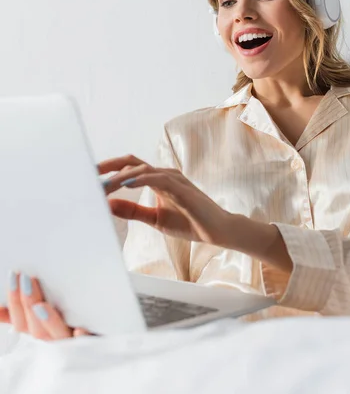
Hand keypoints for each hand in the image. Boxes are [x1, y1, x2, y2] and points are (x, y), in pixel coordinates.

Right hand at [0, 273, 89, 339]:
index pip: (21, 322)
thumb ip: (26, 311)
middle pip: (37, 330)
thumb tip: (0, 307)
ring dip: (48, 321)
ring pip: (57, 337)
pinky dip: (82, 339)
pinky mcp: (95, 344)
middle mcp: (54, 340)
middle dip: (28, 305)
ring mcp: (74, 344)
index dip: (15, 301)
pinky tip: (79, 330)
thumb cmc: (70, 321)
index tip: (13, 275)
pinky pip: (88, 345)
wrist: (104, 336)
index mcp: (41, 332)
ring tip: (41, 305)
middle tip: (26, 278)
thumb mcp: (47, 316)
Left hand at [99, 155, 232, 246]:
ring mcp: (174, 179)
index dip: (109, 169)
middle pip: (131, 162)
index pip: (129, 167)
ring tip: (101, 184)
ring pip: (141, 170)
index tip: (88, 175)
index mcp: (158, 179)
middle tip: (87, 173)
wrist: (218, 231)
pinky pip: (158, 179)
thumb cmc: (190, 222)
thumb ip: (133, 210)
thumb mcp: (154, 218)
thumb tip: (108, 204)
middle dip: (108, 166)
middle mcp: (164, 174)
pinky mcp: (182, 188)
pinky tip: (125, 184)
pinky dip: (140, 179)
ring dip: (119, 177)